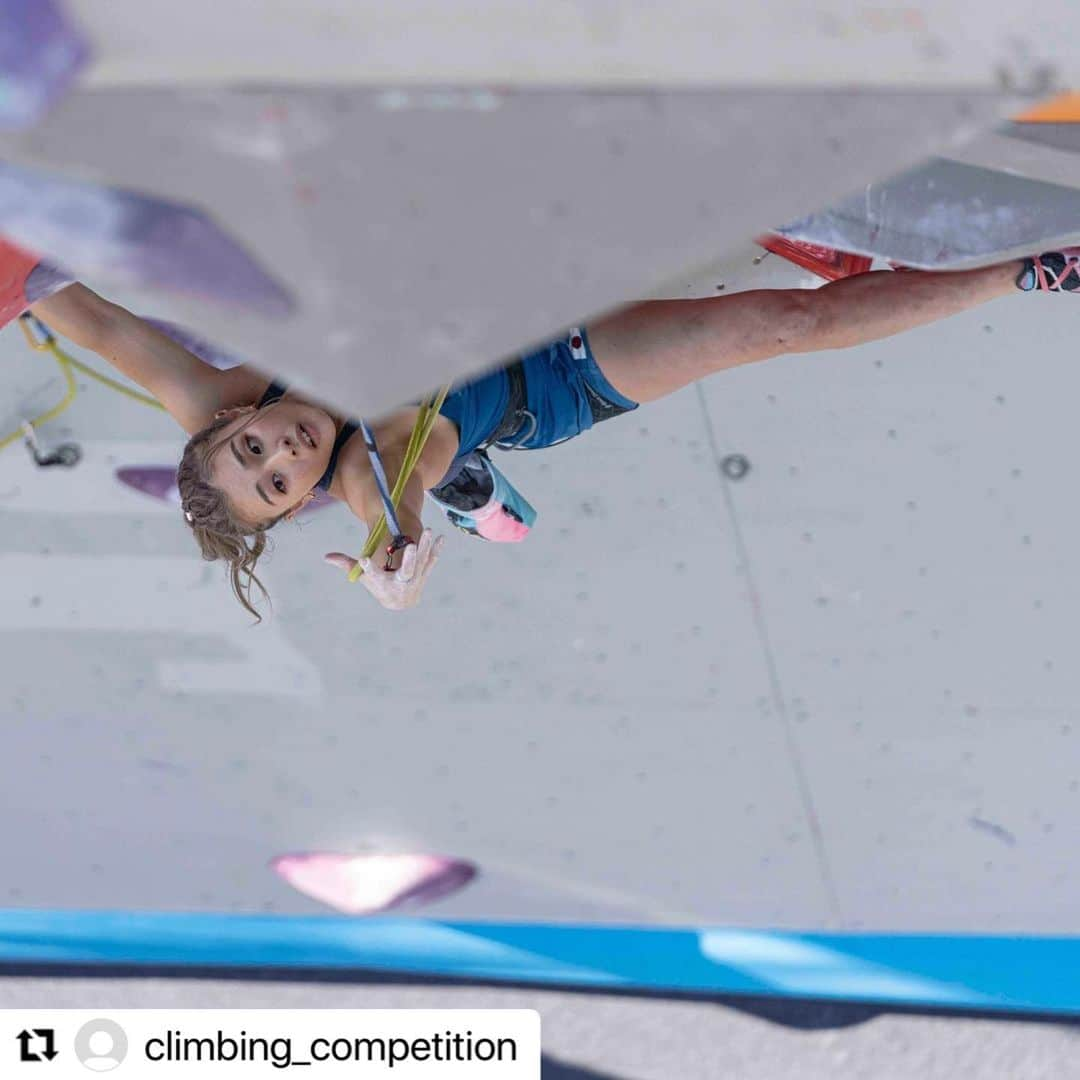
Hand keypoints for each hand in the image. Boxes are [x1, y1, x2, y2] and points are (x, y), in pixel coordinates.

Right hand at [324, 529, 444, 610]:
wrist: (401, 602)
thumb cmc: (379, 587)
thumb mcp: (363, 578)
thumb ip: (347, 566)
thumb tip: (326, 557)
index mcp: (383, 583)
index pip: (374, 576)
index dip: (368, 568)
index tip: (363, 560)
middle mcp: (401, 583)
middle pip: (407, 571)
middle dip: (410, 559)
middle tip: (412, 545)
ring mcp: (416, 579)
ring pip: (422, 562)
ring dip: (426, 547)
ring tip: (429, 530)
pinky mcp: (424, 574)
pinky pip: (432, 561)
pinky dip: (437, 550)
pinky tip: (442, 537)